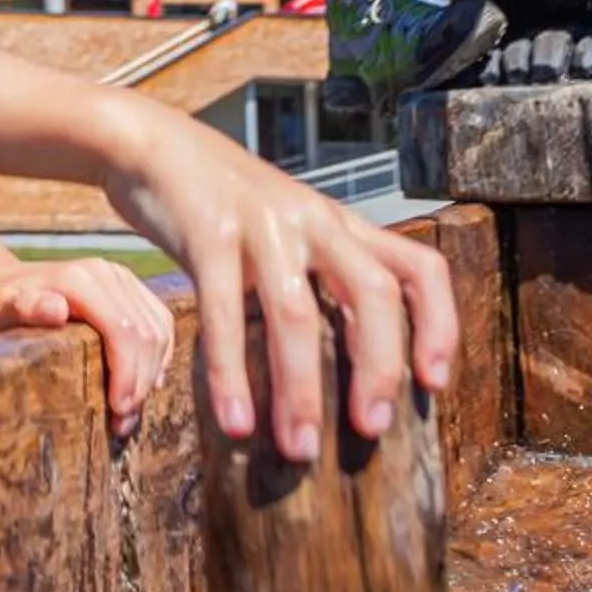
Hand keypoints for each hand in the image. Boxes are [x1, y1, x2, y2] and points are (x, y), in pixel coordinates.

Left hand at [0, 254, 176, 439]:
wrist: (0, 280)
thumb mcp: (1, 308)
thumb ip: (26, 307)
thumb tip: (56, 309)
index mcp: (82, 280)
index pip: (123, 331)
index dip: (128, 374)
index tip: (117, 410)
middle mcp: (108, 273)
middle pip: (145, 334)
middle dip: (140, 382)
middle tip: (122, 422)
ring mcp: (122, 277)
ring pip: (158, 330)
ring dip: (151, 374)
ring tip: (130, 411)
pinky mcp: (130, 286)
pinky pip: (160, 321)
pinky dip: (160, 355)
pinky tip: (148, 382)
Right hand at [98, 102, 456, 464]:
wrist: (152, 142)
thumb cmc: (222, 200)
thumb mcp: (287, 226)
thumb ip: (317, 273)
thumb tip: (345, 360)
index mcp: (339, 225)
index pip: (419, 267)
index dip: (439, 326)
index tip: (432, 384)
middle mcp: (313, 221)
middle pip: (373, 293)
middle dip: (380, 368)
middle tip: (370, 429)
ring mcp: (262, 224)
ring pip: (298, 313)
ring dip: (301, 389)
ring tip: (298, 448)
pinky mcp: (208, 232)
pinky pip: (225, 312)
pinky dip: (230, 373)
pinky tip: (235, 422)